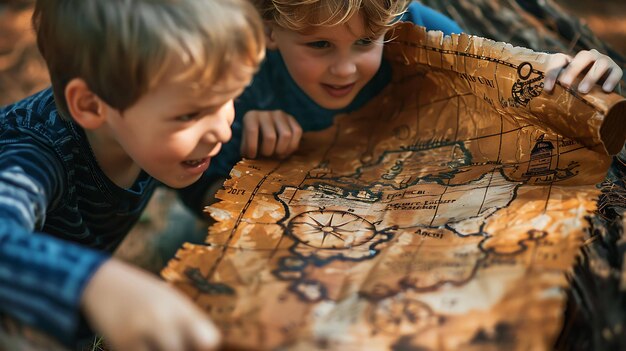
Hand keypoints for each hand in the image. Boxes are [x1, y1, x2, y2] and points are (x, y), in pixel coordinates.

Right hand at [81, 259, 219, 350]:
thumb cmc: (143, 294)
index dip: (205, 346)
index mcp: (181, 307)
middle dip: (181, 350)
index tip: (196, 344)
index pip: (209, 340)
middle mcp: (163, 319)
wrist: (101, 282)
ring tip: (154, 341)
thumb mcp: (171, 300)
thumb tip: (209, 344)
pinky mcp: (121, 344)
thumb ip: (190, 322)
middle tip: (171, 341)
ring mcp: (142, 333)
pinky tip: (140, 343)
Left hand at [241, 110, 301, 158]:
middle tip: (266, 156)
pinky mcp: (292, 119)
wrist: (265, 133)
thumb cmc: (254, 142)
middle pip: (270, 137)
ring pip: (286, 135)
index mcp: (251, 117)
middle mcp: (266, 113)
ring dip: (281, 150)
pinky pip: (297, 132)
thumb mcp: (246, 145)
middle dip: (268, 152)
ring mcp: (280, 115)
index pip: (252, 131)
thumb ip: (246, 150)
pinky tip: (285, 151)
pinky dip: (292, 146)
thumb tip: (249, 157)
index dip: (252, 147)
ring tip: (276, 154)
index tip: (252, 156)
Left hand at [544, 49, 622, 93]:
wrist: (602, 90)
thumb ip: (558, 91)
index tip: (547, 89)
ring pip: (600, 63)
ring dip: (591, 76)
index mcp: (573, 60)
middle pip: (582, 56)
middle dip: (573, 70)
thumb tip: (544, 104)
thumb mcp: (567, 89)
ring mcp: (604, 61)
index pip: (560, 60)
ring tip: (582, 90)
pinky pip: (616, 72)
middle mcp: (589, 57)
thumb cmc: (578, 91)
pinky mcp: (616, 70)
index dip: (552, 73)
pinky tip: (606, 90)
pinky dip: (612, 80)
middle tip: (565, 84)